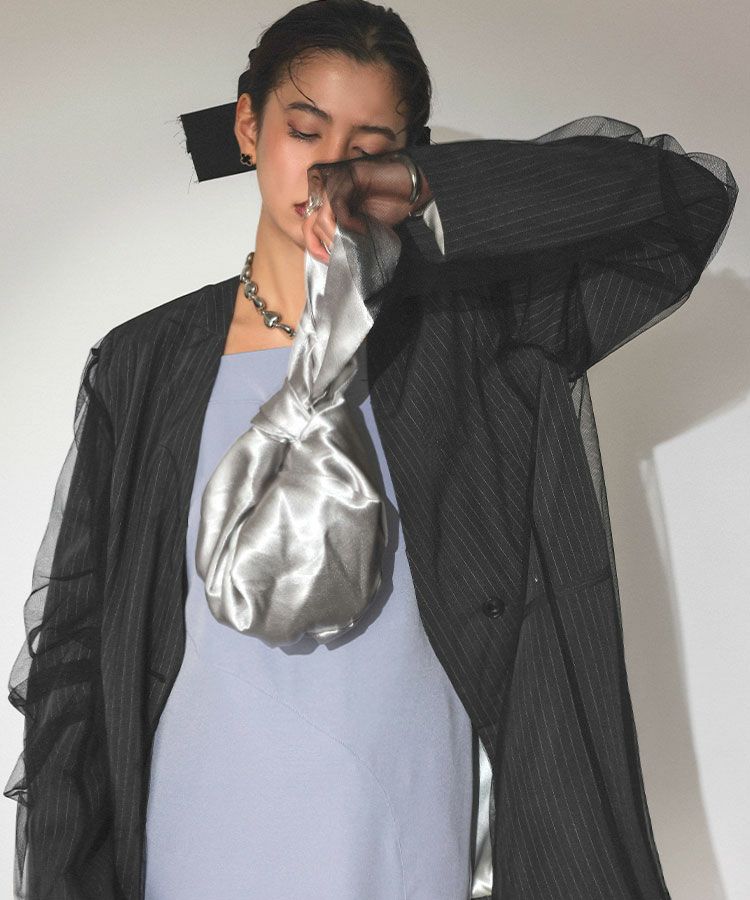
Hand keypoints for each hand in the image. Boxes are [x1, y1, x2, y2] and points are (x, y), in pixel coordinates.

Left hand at [302, 151, 430, 264]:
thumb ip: (342, 237)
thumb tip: (327, 256)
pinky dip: (347, 222)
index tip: (328, 260)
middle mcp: (328, 191)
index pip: (308, 226)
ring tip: (355, 239)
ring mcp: (336, 182)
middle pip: (310, 223)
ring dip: (337, 234)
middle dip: (326, 243)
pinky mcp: (348, 176)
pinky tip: (362, 228)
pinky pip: (337, 204)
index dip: (314, 246)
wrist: (411, 191)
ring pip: (322, 216)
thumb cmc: (389, 208)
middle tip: (344, 251)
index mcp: (328, 203)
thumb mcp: (360, 230)